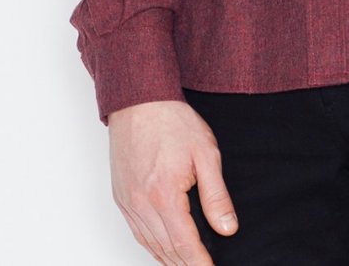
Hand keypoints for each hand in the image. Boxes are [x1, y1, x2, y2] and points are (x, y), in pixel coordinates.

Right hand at [109, 100, 238, 264]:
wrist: (139, 99)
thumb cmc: (172, 121)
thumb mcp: (205, 154)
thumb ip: (216, 195)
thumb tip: (228, 228)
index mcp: (163, 195)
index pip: (185, 244)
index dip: (200, 263)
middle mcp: (141, 204)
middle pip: (166, 250)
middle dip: (186, 265)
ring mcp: (127, 201)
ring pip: (149, 244)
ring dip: (169, 260)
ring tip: (188, 265)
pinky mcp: (120, 196)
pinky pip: (137, 231)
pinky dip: (151, 245)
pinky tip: (164, 249)